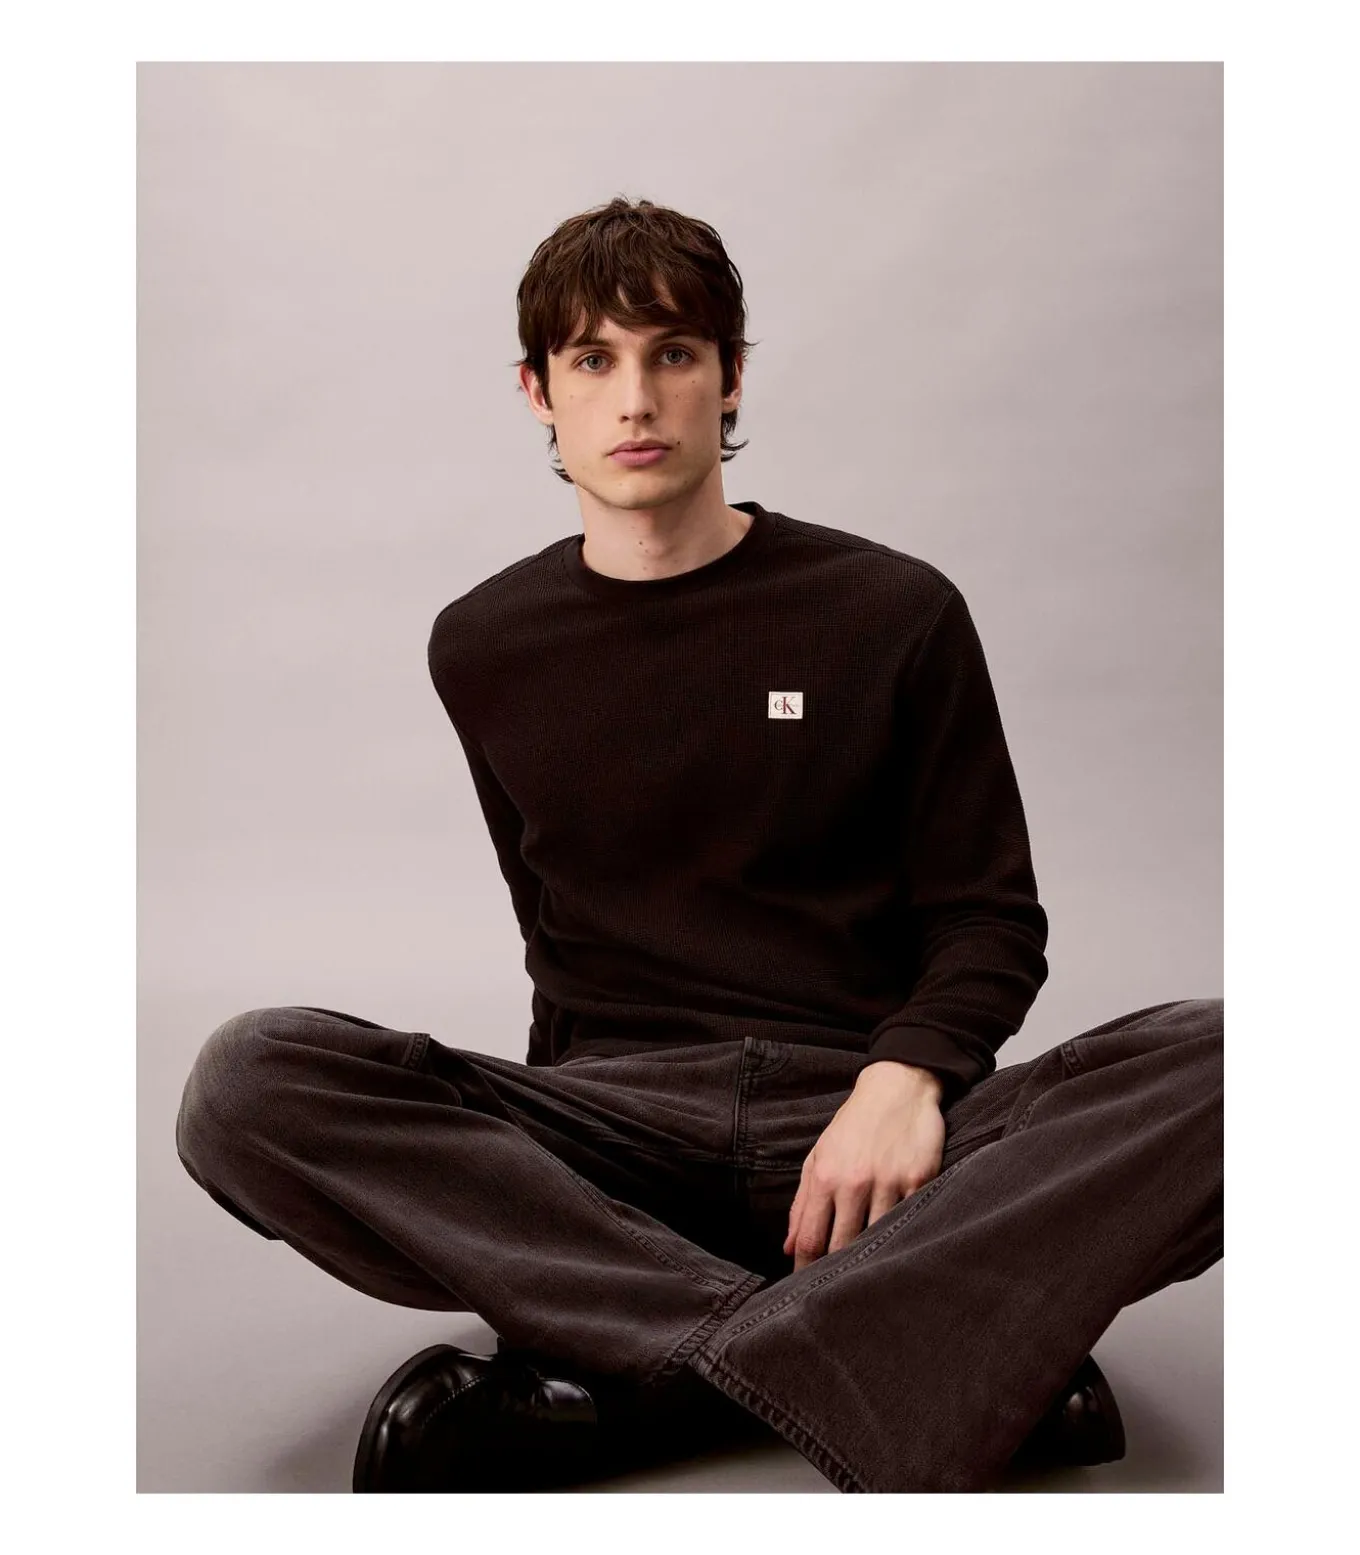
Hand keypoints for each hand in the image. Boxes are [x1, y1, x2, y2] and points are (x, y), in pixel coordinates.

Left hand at [782, 1061, 945, 1271]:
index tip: (804, 1289)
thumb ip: (802, 1202)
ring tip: (865, 1276)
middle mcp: (855, 1182)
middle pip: (841, 1247)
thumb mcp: (818, 1157)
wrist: (897, 1088)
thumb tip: (787, 1247)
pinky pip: (909, 1222)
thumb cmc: (854, 1126)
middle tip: (834, 1292)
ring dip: (870, 1259)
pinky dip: (901, 1238)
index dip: (804, 1270)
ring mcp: (889, 1183)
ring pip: (876, 1240)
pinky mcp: (920, 1181)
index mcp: (825, 1176)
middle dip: (835, 1272)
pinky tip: (897, 1248)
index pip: (809, 1238)